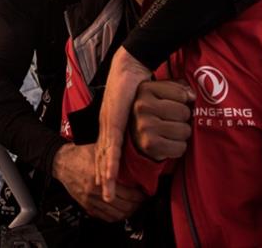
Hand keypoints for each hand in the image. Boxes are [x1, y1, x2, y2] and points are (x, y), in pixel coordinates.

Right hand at [52, 143, 145, 221]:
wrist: (62, 163)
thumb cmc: (81, 154)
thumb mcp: (99, 151)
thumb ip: (115, 158)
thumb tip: (134, 160)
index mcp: (99, 178)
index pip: (127, 193)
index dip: (140, 195)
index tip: (146, 192)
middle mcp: (95, 192)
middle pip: (124, 206)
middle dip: (137, 205)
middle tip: (143, 200)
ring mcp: (90, 201)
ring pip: (116, 215)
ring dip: (129, 213)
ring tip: (135, 206)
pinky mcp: (86, 206)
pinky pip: (105, 217)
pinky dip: (116, 217)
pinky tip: (122, 211)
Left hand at [95, 47, 151, 203]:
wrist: (130, 66)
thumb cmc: (137, 85)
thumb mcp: (141, 110)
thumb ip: (145, 122)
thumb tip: (157, 132)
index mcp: (113, 124)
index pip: (108, 151)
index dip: (107, 168)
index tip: (107, 184)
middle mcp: (107, 125)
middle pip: (103, 156)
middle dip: (103, 177)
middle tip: (104, 196)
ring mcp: (109, 122)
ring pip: (105, 154)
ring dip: (105, 173)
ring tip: (105, 190)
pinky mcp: (114, 118)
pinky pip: (112, 143)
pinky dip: (109, 159)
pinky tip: (108, 172)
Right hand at [131, 80, 195, 160]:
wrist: (132, 135)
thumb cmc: (152, 111)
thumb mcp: (161, 92)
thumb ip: (179, 89)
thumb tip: (192, 96)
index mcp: (145, 89)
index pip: (182, 94)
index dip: (183, 101)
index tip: (174, 105)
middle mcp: (142, 106)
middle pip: (184, 112)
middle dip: (183, 118)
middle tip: (172, 120)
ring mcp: (145, 126)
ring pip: (184, 130)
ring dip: (181, 133)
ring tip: (169, 132)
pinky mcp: (150, 144)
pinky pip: (180, 147)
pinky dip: (178, 147)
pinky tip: (168, 142)